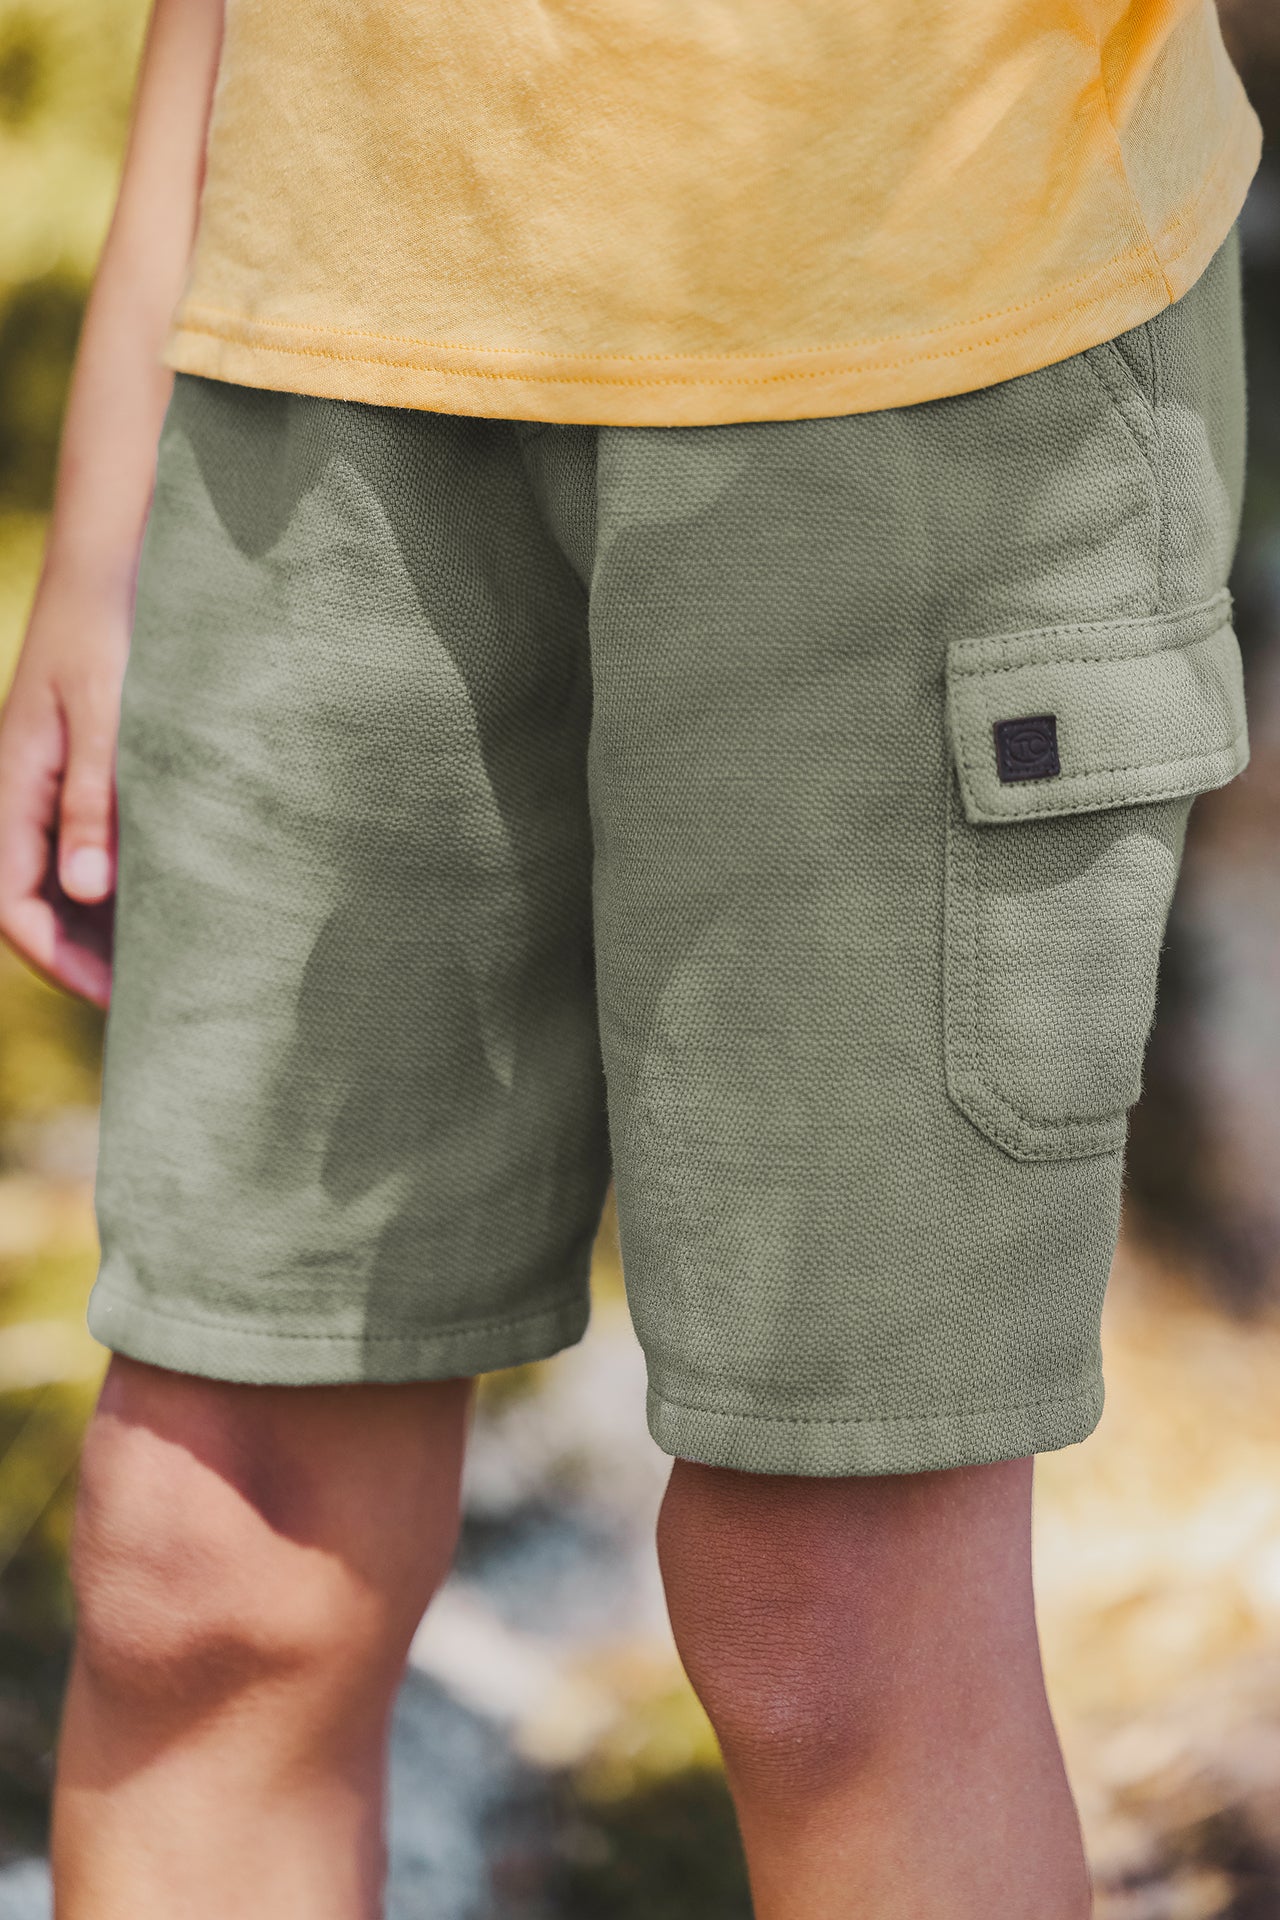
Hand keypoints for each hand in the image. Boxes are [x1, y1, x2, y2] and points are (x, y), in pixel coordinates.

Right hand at [0, 566, 128, 1006]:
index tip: (115, 1000)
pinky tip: (162, 908)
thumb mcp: (110, 719)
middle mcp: (17, 796)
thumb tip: (83, 892)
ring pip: (54, 883)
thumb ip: (94, 802)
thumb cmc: (110, 636)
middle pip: (29, 906)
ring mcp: (42, 788)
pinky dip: (111, 888)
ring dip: (95, 931)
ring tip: (158, 970)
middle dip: (76, 960)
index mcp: (11, 788)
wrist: (107, 570)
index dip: (57, 961)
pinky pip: (79, 849)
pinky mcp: (73, 777)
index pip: (13, 905)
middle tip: (145, 1003)